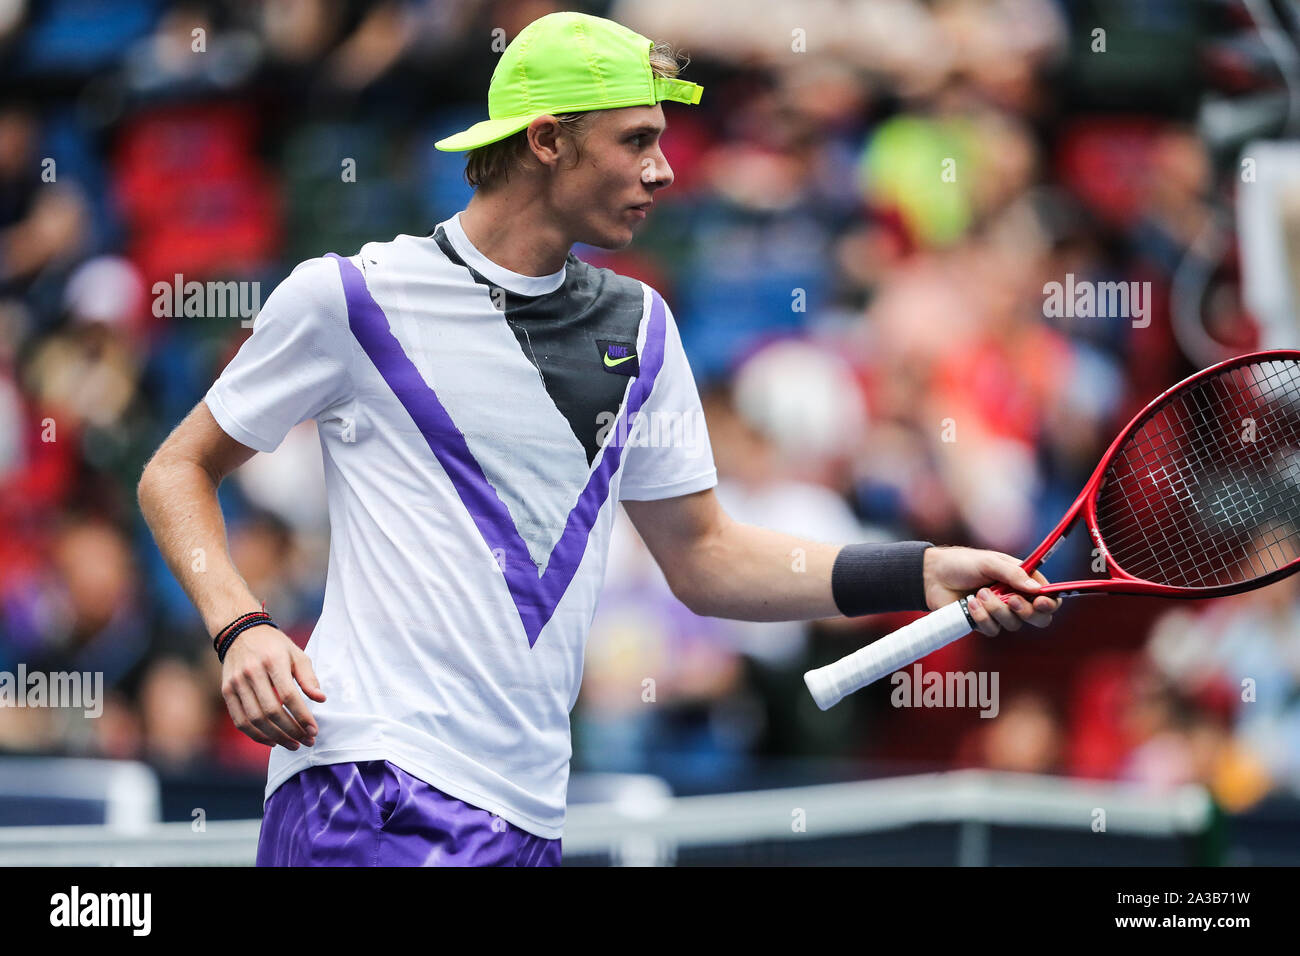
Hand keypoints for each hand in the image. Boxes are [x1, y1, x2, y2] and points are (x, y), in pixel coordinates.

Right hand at [221, 625, 325, 748]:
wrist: (240, 632)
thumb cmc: (274, 645)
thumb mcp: (296, 654)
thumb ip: (308, 677)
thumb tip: (320, 699)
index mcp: (272, 661)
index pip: (288, 696)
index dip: (302, 716)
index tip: (314, 730)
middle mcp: (252, 672)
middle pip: (271, 711)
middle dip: (291, 731)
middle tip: (307, 741)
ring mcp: (236, 683)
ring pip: (255, 720)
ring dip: (276, 737)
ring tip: (293, 744)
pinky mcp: (226, 691)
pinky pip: (240, 720)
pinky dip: (256, 735)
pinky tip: (272, 741)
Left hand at [922, 546, 1061, 634]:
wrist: (932, 576)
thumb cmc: (962, 563)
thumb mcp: (989, 562)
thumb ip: (1013, 574)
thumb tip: (1036, 588)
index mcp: (1021, 580)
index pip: (1047, 596)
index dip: (1050, 602)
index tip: (1041, 601)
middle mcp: (1015, 598)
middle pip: (1038, 618)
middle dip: (1027, 612)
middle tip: (1012, 601)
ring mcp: (1000, 613)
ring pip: (1014, 624)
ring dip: (997, 609)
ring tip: (979, 593)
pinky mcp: (983, 623)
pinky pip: (993, 629)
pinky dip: (982, 617)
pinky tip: (970, 603)